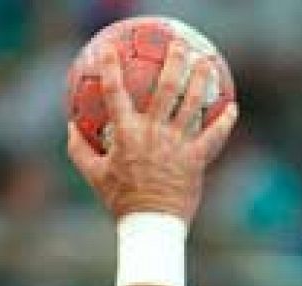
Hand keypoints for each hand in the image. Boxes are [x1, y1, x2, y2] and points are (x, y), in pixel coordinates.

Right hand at [67, 39, 237, 221]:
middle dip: (173, 60)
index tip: (109, 49)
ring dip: (201, 80)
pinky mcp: (195, 158)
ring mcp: (177, 144)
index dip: (110, 68)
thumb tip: (70, 127)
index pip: (115, 93)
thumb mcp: (93, 175)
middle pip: (166, 87)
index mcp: (126, 134)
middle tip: (178, 44)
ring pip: (192, 103)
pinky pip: (214, 135)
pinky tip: (232, 108)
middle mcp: (153, 132)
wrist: (150, 225)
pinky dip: (225, 121)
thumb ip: (79, 150)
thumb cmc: (121, 200)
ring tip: (205, 64)